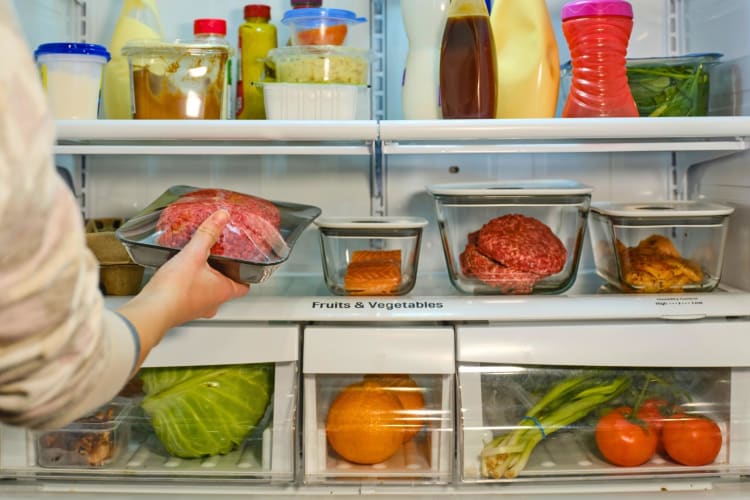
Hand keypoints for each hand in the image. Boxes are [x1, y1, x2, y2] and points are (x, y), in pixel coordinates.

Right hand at [117, 210, 248, 367]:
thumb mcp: (194, 254)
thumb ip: (208, 233)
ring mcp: (196, 309)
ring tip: (196, 263)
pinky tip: (177, 274)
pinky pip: (188, 295)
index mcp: (223, 292)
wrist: (151, 310)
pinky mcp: (180, 310)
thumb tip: (221, 217)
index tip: (244, 265)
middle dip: (221, 273)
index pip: (244, 287)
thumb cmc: (175, 289)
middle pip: (225, 288)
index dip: (246, 275)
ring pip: (206, 293)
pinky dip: (187, 285)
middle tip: (217, 258)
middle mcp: (212, 304)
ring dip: (203, 280)